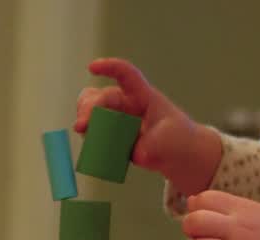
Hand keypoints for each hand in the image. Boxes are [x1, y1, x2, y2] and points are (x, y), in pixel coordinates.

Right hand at [75, 58, 221, 193]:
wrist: (177, 151)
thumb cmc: (176, 138)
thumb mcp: (167, 141)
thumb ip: (150, 147)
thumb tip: (131, 152)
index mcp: (142, 96)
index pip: (126, 75)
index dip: (109, 68)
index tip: (92, 68)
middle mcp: (126, 103)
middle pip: (100, 96)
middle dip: (88, 108)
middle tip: (82, 126)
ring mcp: (116, 117)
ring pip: (90, 109)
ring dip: (84, 119)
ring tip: (84, 132)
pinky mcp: (111, 133)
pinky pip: (92, 131)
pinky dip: (88, 136)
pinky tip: (91, 146)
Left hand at [182, 191, 259, 239]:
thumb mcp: (255, 212)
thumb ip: (224, 206)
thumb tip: (190, 201)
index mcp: (242, 209)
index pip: (204, 199)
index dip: (196, 210)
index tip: (206, 221)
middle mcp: (238, 229)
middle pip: (194, 223)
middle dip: (191, 232)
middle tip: (203, 239)